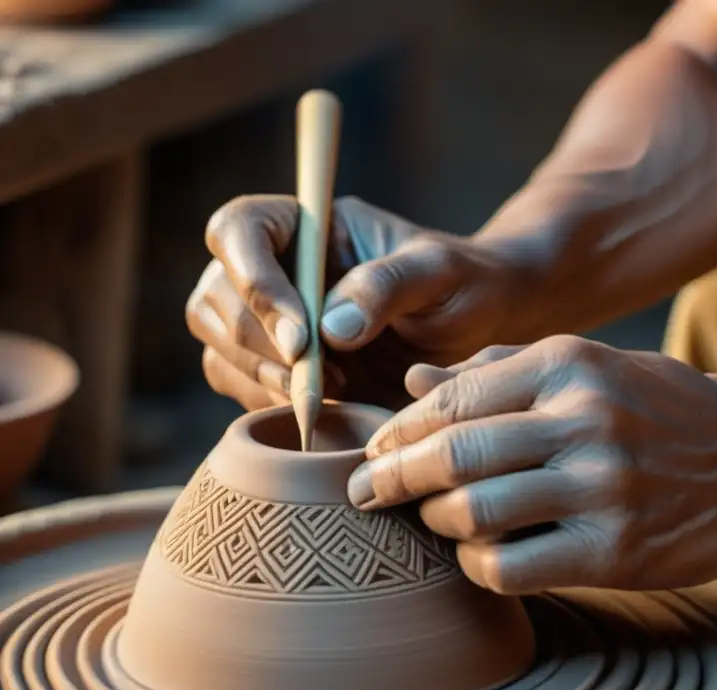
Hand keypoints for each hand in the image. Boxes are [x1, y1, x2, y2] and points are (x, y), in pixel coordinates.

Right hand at [186, 195, 531, 410]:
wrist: (472, 328)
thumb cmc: (462, 285)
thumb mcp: (440, 274)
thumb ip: (387, 286)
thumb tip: (329, 328)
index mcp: (306, 225)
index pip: (238, 229)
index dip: (253, 281)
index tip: (302, 339)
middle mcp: (275, 266)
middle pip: (215, 297)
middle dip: (259, 345)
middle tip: (324, 377)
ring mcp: (267, 316)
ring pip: (217, 344)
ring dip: (262, 377)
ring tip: (334, 390)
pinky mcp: (272, 363)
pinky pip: (235, 383)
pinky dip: (268, 402)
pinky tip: (322, 407)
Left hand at [346, 335, 716, 593]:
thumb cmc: (663, 409)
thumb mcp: (590, 365)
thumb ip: (498, 369)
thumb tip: (412, 380)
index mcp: (568, 364)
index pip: (452, 398)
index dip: (400, 430)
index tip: (375, 449)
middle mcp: (582, 420)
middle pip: (452, 456)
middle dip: (391, 478)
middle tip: (364, 492)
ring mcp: (600, 488)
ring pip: (473, 513)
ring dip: (435, 522)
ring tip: (434, 519)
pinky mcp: (614, 551)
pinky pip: (511, 567)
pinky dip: (478, 566)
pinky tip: (481, 555)